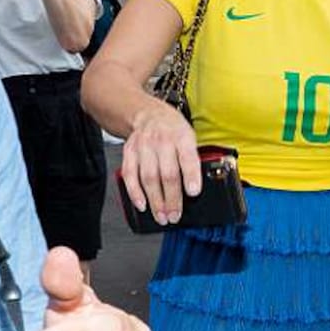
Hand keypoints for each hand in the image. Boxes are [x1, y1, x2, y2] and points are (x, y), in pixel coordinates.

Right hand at [121, 99, 200, 224]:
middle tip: (175, 215)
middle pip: (167, 173)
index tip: (193, 192)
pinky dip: (135, 192)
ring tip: (162, 216)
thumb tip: (200, 188)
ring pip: (148, 177)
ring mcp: (144, 146)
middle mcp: (162, 140)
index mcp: (182, 137)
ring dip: (155, 201)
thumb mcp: (190, 138)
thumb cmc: (174, 131)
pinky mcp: (129, 152)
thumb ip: (194, 160)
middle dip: (172, 198)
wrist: (149, 114)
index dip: (191, 176)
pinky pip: (130, 174)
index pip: (187, 157)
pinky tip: (142, 205)